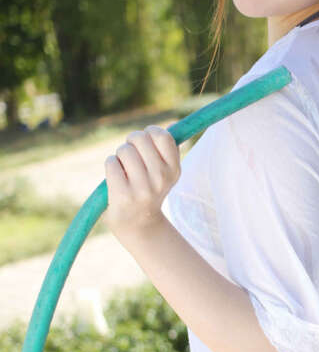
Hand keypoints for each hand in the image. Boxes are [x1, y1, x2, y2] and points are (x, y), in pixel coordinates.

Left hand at [104, 125, 180, 240]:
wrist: (138, 225)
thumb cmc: (147, 190)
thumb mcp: (164, 173)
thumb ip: (165, 151)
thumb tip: (169, 126)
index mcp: (174, 170)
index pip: (163, 136)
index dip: (150, 133)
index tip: (145, 143)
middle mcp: (161, 178)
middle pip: (139, 138)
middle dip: (131, 142)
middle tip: (131, 156)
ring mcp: (143, 188)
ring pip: (124, 151)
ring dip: (119, 156)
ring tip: (124, 171)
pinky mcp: (123, 195)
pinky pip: (111, 163)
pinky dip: (111, 166)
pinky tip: (116, 179)